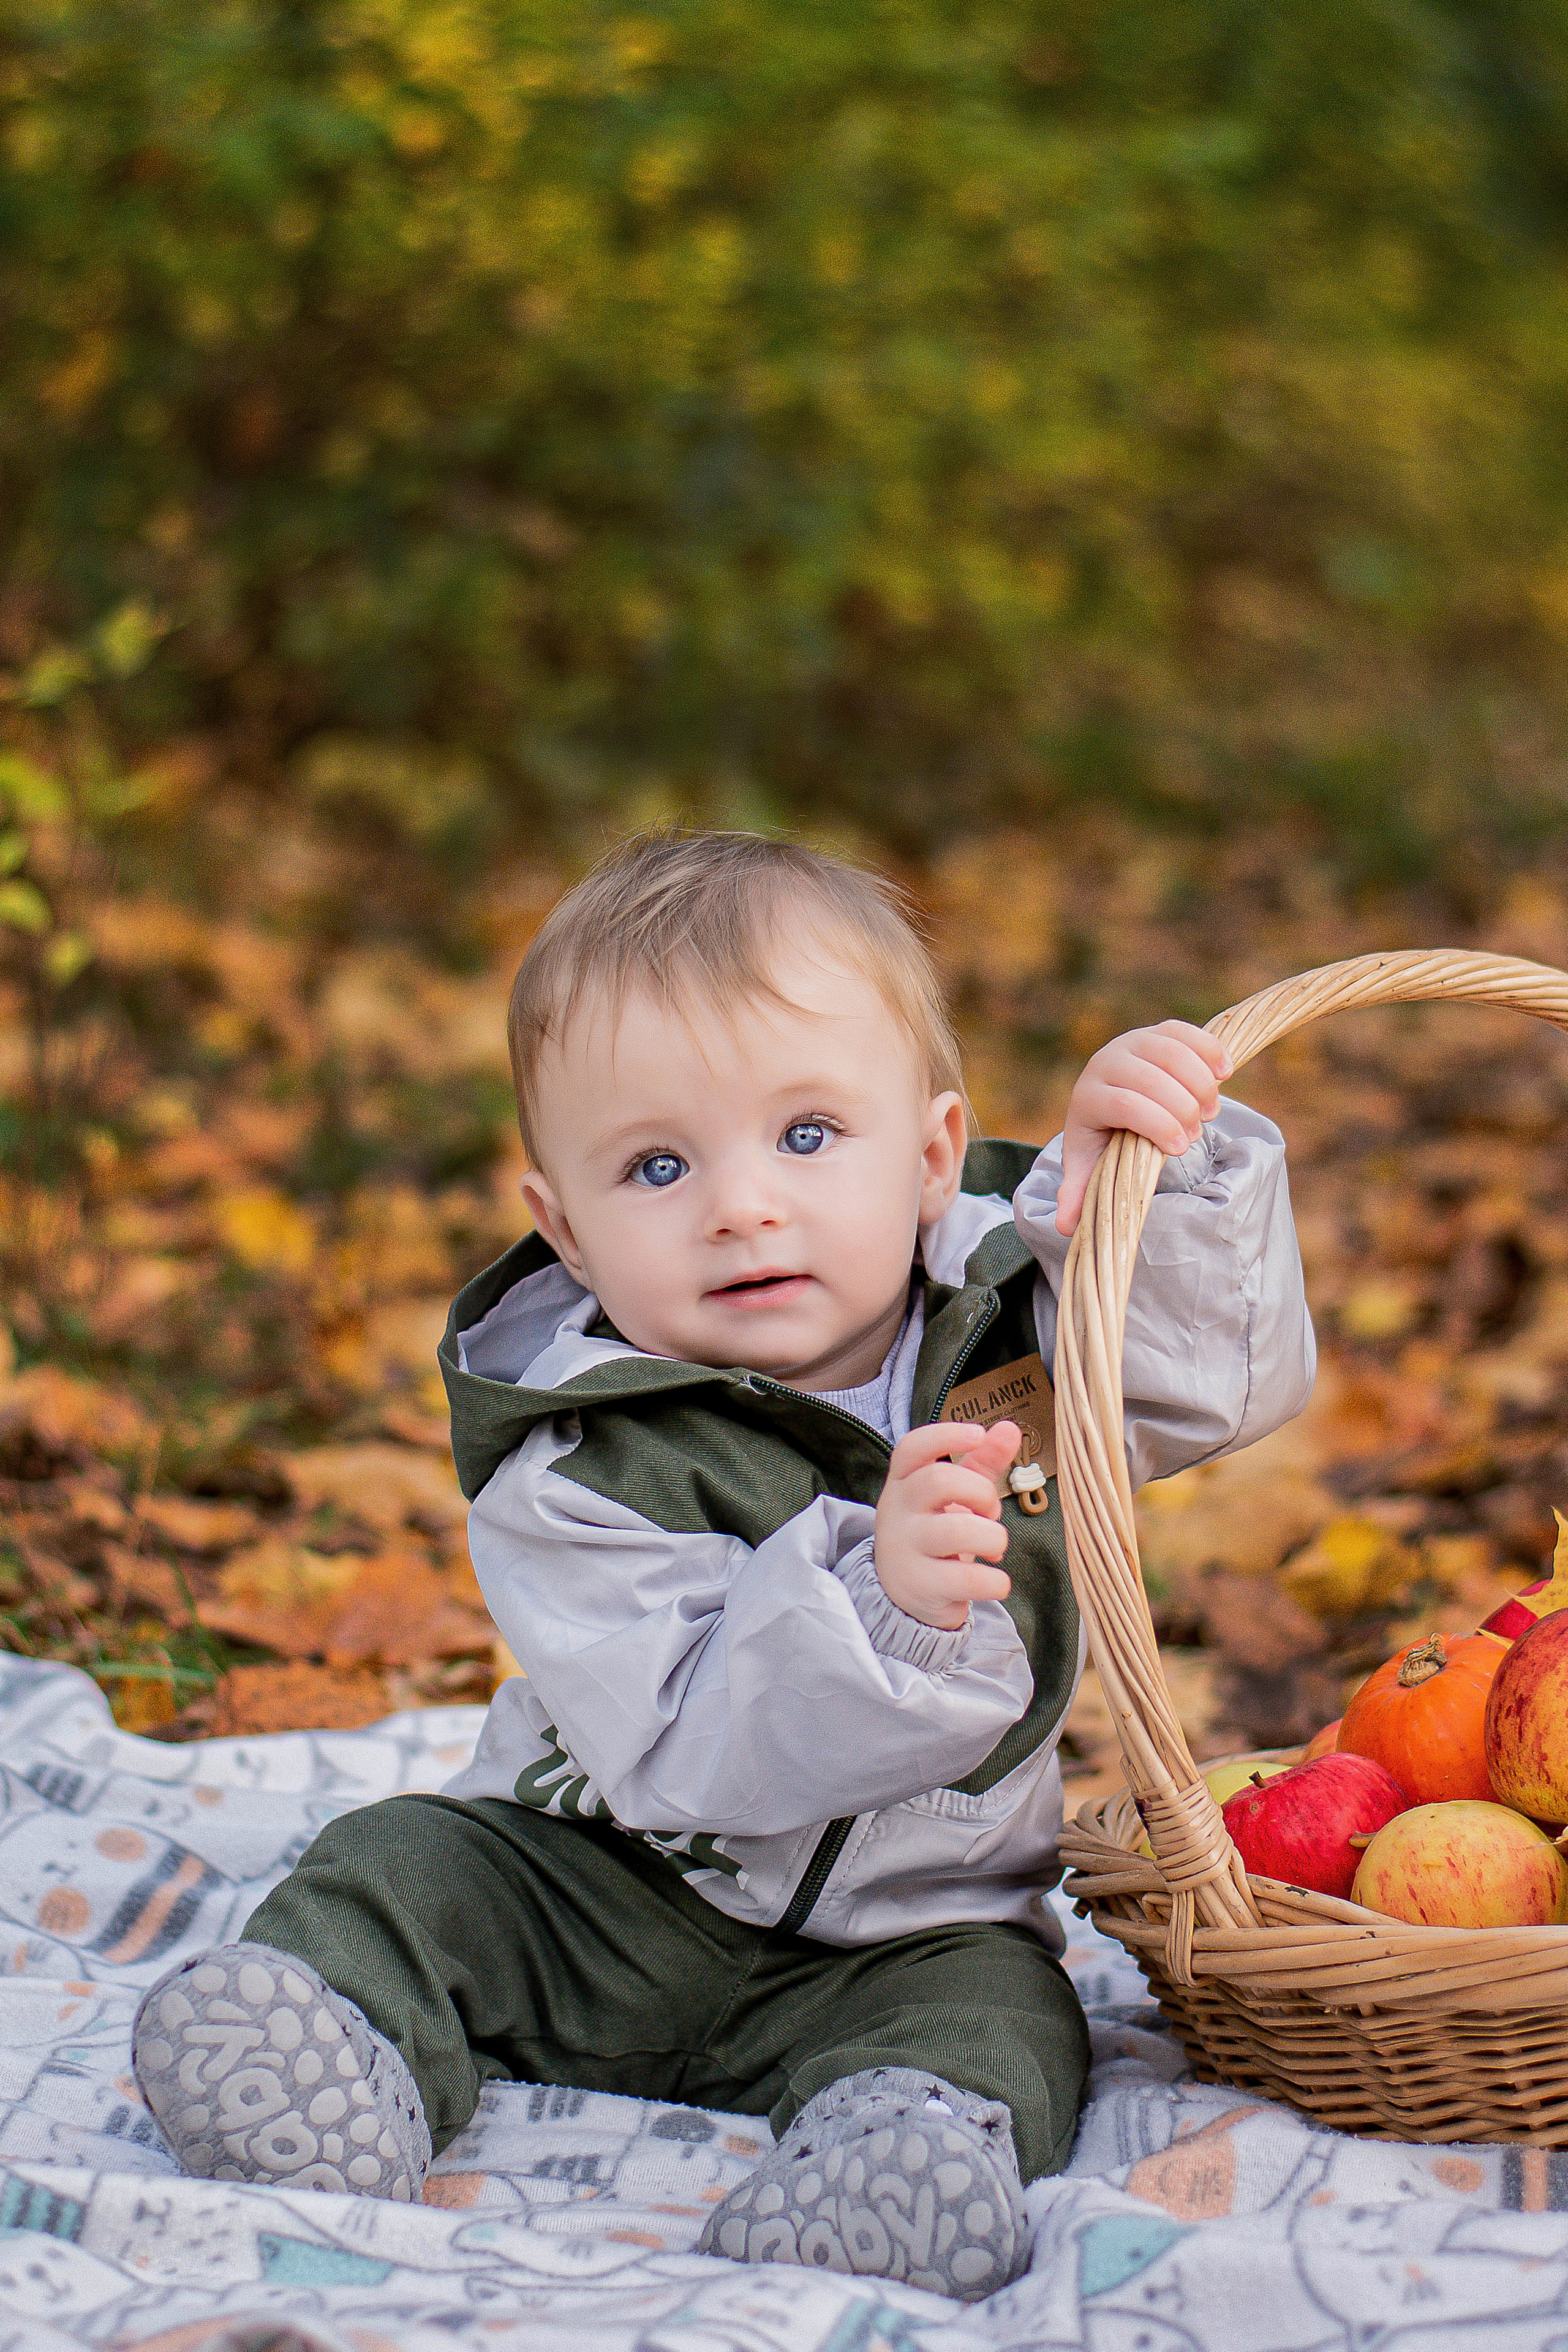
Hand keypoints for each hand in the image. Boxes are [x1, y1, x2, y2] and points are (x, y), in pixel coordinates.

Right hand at [873, 1420, 1018, 1630]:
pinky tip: (995, 1582)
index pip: (912, 1448)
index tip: (978, 1434)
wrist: (904, 1594)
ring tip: (994, 1548)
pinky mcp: (919, 1586)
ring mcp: (904, 1549)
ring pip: (956, 1530)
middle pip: (938, 1480)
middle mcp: (897, 1511)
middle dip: (981, 1492)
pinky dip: (995, 1581)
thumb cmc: (935, 1532)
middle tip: (991, 1513)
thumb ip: (981, 1462)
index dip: (945, 1435)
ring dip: (993, 1538)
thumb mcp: (954, 1496)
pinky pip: (966, 1580)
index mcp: (903, 1482)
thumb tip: (1010, 1428)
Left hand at [1056, 1020, 1231, 1237]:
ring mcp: (1133, 1041)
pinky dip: (1210, 1050)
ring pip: (1173, 1053)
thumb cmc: (1102, 1136)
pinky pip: (1187, 1032)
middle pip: (1152, 1079)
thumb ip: (1078, 1193)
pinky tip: (1225, 1073)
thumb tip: (1066, 1228)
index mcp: (1088, 1095)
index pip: (1125, 1104)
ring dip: (1201, 1083)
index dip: (1157, 1125)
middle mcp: (1107, 1061)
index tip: (1179, 1148)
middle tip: (1196, 1133)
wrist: (1109, 1093)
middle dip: (1183, 1109)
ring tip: (1211, 1111)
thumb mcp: (1089, 1164)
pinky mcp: (1158, 1030)